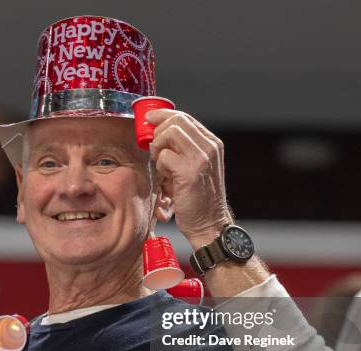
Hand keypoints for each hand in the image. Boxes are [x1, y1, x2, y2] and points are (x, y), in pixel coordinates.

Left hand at [147, 109, 232, 246]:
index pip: (185, 117)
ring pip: (169, 134)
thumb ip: (184, 149)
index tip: (149, 119)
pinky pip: (164, 156)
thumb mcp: (196, 167)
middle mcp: (210, 147)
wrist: (210, 224)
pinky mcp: (190, 171)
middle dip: (158, 132)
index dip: (163, 115)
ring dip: (158, 149)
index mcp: (212, 144)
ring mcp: (201, 158)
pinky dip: (160, 167)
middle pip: (176, 121)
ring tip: (163, 167)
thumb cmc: (199, 199)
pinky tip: (167, 180)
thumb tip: (159, 133)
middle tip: (155, 150)